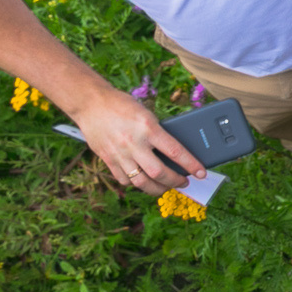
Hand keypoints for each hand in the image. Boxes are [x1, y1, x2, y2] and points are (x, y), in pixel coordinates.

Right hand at [72, 89, 202, 196]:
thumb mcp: (146, 114)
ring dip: (157, 188)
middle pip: (159, 172)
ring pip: (141, 181)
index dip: (191, 165)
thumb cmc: (121, 104)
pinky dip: (135, 184)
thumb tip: (173, 153)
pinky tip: (142, 181)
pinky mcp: (107, 159)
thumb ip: (157, 132)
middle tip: (183, 182)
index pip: (175, 151)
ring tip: (165, 187)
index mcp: (148, 127)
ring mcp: (119, 153)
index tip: (201, 173)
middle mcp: (134, 142)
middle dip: (175, 181)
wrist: (90, 102)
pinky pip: (124, 179)